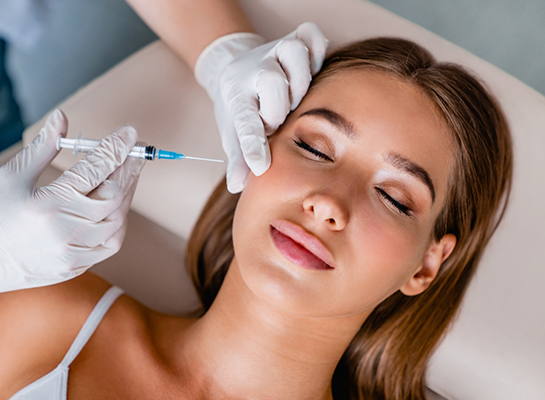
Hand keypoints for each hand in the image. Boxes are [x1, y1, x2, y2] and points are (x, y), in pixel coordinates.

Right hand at [0, 109, 144, 291]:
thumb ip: (43, 148)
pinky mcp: (79, 265)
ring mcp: (75, 252)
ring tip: (129, 172)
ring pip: (117, 218)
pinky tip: (118, 202)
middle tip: (138, 151)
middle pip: (113, 194)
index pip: (94, 170)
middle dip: (128, 168)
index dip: (115, 148)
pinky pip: (112, 241)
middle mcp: (66, 230)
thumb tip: (61, 117)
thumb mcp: (10, 177)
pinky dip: (120, 218)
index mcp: (48, 204)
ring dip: (127, 192)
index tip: (130, 133)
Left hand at [195, 22, 327, 192]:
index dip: (252, 145)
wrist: (240, 71)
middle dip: (279, 107)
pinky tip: (313, 69)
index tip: (260, 165)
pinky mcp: (294, 38)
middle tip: (279, 120)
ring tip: (297, 96)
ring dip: (301, 79)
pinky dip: (317, 50)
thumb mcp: (234, 133)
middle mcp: (255, 70)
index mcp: (236, 97)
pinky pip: (312, 36)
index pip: (244, 122)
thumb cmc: (243, 108)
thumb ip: (238, 159)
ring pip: (293, 53)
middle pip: (271, 81)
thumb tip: (236, 186)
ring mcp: (274, 51)